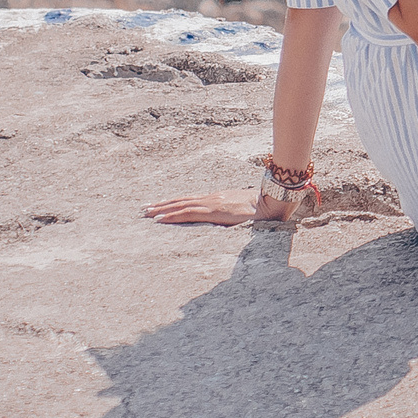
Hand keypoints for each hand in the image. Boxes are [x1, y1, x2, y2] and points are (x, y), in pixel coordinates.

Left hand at [143, 189, 304, 224]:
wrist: (273, 202)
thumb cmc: (263, 207)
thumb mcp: (245, 210)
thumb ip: (235, 213)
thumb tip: (231, 218)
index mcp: (218, 198)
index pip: (190, 199)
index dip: (174, 202)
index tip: (159, 206)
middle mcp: (212, 198)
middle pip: (181, 201)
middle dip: (162, 205)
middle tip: (143, 209)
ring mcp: (212, 204)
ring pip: (181, 205)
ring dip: (162, 210)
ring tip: (146, 213)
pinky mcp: (214, 211)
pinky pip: (188, 213)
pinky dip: (172, 215)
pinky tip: (160, 218)